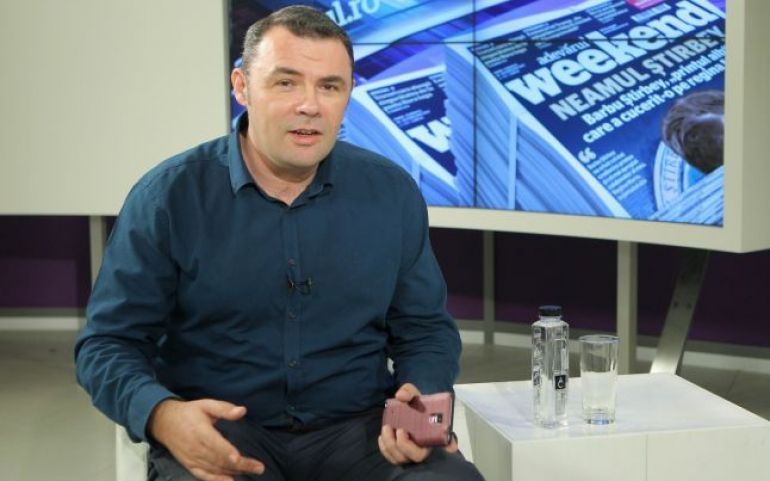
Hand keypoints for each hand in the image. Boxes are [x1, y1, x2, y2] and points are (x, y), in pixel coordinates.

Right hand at [149, 398, 264, 480]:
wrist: (164, 423)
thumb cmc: (189, 413)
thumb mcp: (206, 404)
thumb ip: (224, 408)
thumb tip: (242, 411)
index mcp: (200, 431)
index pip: (215, 444)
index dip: (227, 452)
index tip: (239, 457)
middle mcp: (195, 448)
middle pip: (219, 460)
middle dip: (240, 465)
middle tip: (259, 467)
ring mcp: (192, 459)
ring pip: (214, 469)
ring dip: (233, 472)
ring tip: (252, 471)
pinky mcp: (189, 465)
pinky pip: (203, 475)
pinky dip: (216, 480)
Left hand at [378, 383, 458, 464]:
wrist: (405, 409)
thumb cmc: (413, 403)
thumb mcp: (412, 393)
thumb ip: (408, 391)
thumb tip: (400, 396)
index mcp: (433, 432)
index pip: (446, 442)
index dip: (449, 445)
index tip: (451, 448)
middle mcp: (424, 446)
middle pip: (417, 456)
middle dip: (405, 446)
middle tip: (399, 430)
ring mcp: (411, 452)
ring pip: (402, 459)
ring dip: (391, 446)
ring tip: (386, 429)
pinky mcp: (399, 454)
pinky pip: (392, 458)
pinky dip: (385, 449)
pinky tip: (382, 437)